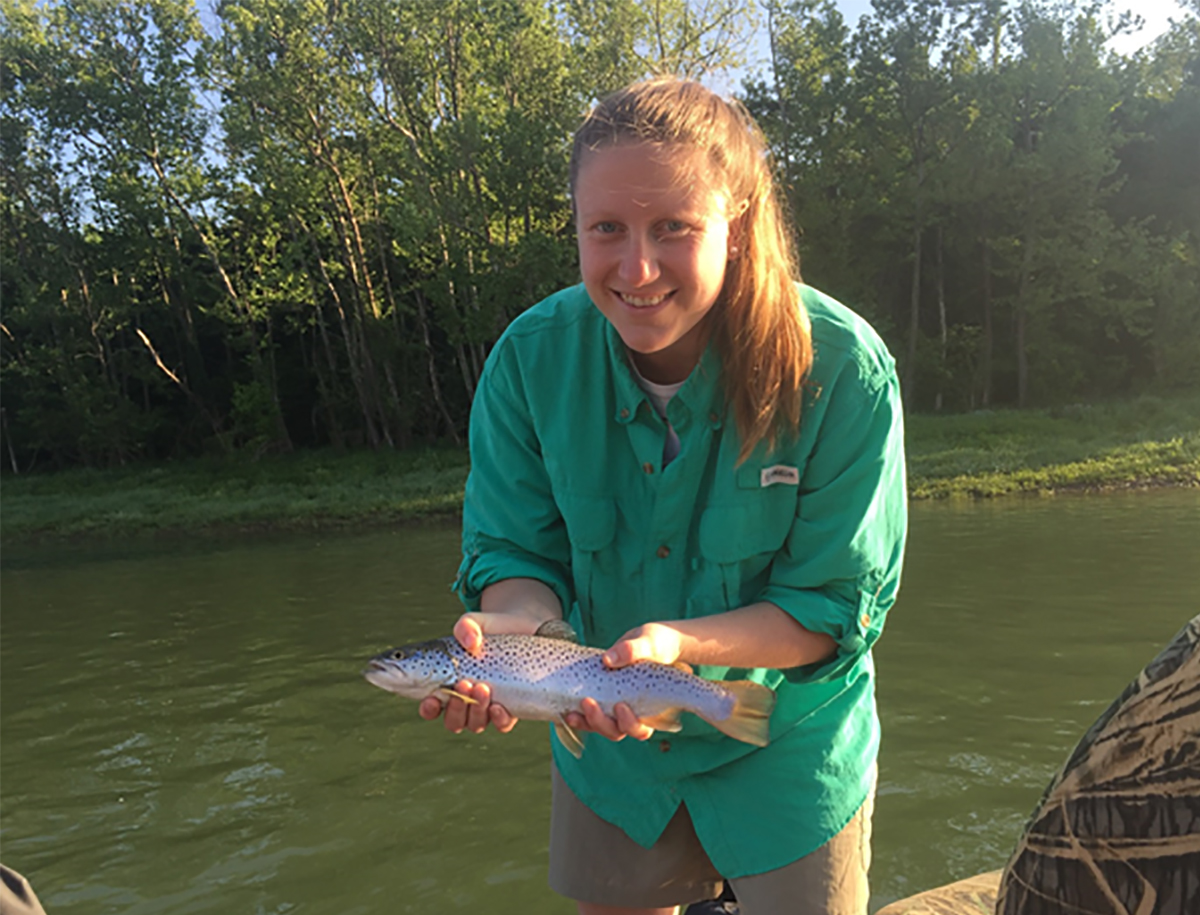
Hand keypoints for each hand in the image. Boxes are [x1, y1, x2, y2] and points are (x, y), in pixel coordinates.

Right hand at [417, 611, 536, 734]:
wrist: (522, 628)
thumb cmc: (490, 628)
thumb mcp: (474, 622)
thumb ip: (466, 627)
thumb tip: (471, 643)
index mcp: (448, 684)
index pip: (432, 706)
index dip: (428, 708)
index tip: (432, 698)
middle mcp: (466, 701)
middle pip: (453, 721)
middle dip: (456, 708)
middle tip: (464, 684)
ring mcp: (487, 707)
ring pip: (475, 724)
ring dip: (476, 711)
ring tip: (482, 688)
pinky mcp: (511, 708)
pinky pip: (502, 724)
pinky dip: (499, 720)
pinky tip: (499, 707)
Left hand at [561, 622, 685, 742]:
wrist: (651, 641)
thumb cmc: (659, 645)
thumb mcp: (649, 644)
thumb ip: (633, 650)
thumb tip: (608, 659)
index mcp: (651, 707)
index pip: (640, 729)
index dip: (629, 724)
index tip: (620, 706)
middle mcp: (632, 713)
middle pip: (616, 731)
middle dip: (600, 722)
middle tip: (588, 702)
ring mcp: (615, 708)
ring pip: (600, 726)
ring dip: (586, 722)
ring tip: (571, 713)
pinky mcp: (602, 698)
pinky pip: (589, 714)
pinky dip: (578, 715)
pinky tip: (565, 711)